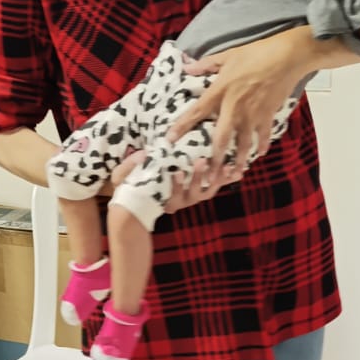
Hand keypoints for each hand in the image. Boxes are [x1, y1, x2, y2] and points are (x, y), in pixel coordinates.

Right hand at [108, 146, 242, 208]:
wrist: (137, 206)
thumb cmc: (129, 189)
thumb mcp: (121, 178)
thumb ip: (128, 167)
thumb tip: (141, 153)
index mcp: (161, 200)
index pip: (170, 195)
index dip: (176, 186)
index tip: (177, 173)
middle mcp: (179, 203)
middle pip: (193, 194)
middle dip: (199, 178)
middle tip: (202, 161)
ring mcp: (190, 198)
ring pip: (207, 191)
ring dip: (218, 179)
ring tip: (227, 166)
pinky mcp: (199, 192)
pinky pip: (214, 187)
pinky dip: (226, 179)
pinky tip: (238, 170)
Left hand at [168, 30, 306, 168]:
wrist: (288, 57)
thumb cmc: (256, 53)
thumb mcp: (228, 55)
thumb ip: (206, 64)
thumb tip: (187, 67)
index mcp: (221, 91)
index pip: (198, 111)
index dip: (182, 126)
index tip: (170, 139)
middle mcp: (235, 108)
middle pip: (221, 138)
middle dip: (215, 158)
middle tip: (209, 174)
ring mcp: (253, 114)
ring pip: (244, 143)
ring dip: (239, 160)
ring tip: (234, 173)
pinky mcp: (268, 115)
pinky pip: (264, 135)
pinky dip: (263, 145)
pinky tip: (259, 154)